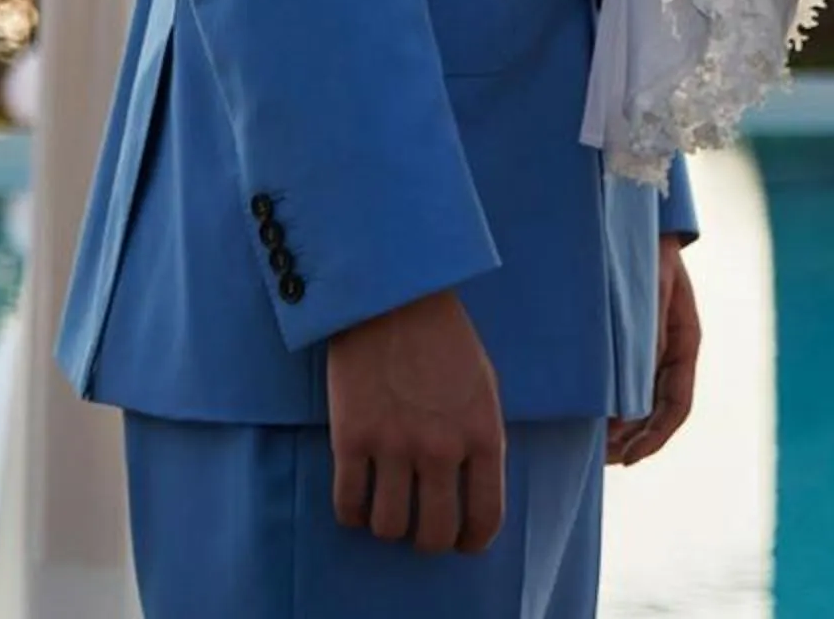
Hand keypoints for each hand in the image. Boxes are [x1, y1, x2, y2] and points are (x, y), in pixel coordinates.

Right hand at [327, 289, 505, 553]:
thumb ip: (480, 438)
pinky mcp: (351, 436)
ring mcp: (394, 444)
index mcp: (482, 434)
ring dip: (386, 527)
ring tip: (384, 511)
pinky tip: (354, 502)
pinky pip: (348, 504)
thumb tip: (473, 491)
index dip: (472, 542)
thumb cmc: (441, 335)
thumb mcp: (482, 383)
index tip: (460, 544)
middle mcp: (441, 448)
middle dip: (426, 540)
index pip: (486, 518)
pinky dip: (350, 514)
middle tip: (417, 528)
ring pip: (388, 527)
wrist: (390, 290)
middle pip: (433, 533)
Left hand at [608, 236, 699, 466]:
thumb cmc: (641, 249)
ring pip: (644, 399)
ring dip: (624, 427)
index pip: (677, 406)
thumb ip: (645, 345)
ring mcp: (654, 342)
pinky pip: (628, 378)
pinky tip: (591, 412)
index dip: (655, 437)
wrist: (628, 212)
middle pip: (660, 410)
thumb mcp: (648, 295)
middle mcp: (673, 348)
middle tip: (603, 459)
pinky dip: (614, 401)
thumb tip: (631, 405)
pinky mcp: (633, 334)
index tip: (628, 458)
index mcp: (686, 340)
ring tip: (595, 446)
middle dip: (635, 440)